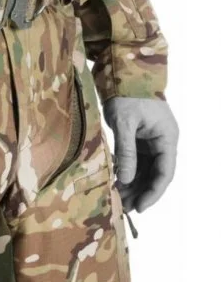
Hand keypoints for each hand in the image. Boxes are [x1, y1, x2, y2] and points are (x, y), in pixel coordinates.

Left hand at [102, 97, 178, 212]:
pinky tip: (116, 184)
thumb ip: (127, 151)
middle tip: (125, 208)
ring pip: (144, 170)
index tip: (140, 207)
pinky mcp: (137, 139)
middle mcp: (162, 142)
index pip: (165, 172)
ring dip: (133, 185)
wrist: (121, 73)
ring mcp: (150, 141)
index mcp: (167, 138)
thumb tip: (126, 179)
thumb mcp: (125, 123)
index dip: (153, 192)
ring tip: (119, 200)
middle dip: (141, 192)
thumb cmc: (126, 94)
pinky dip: (126, 173)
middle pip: (154, 174)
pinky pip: (135, 161)